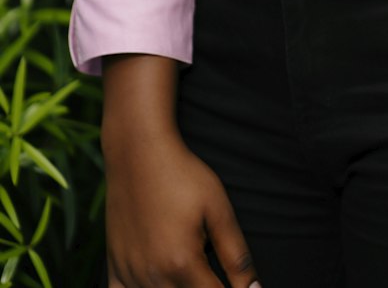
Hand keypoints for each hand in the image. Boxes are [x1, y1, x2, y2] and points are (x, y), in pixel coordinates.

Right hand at [106, 130, 259, 287]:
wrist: (138, 152)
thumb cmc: (182, 175)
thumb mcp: (218, 209)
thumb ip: (236, 255)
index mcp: (182, 263)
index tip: (234, 281)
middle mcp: (153, 276)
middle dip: (205, 286)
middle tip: (206, 257)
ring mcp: (130, 274)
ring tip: (187, 263)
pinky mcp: (113, 267)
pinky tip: (156, 279)